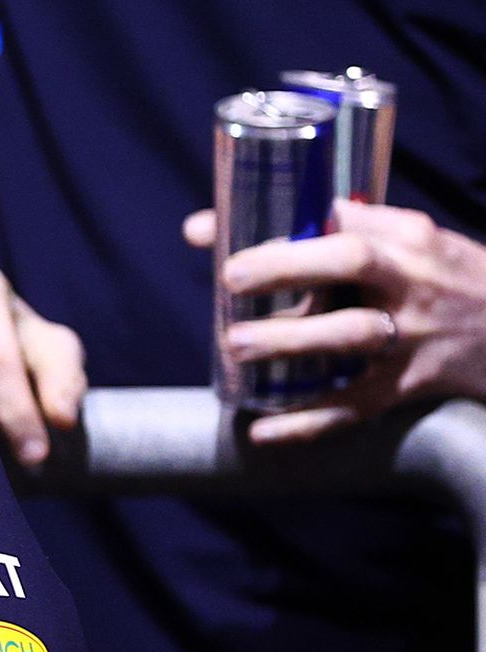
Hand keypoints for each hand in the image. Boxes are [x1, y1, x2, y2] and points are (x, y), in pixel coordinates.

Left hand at [190, 201, 485, 442]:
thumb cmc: (446, 280)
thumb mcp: (408, 244)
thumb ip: (329, 232)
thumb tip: (206, 229)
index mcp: (408, 238)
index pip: (344, 221)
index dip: (288, 223)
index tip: (222, 236)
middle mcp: (412, 281)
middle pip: (354, 263)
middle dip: (288, 267)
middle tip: (229, 280)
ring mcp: (414, 335)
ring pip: (351, 334)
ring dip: (291, 340)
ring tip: (236, 346)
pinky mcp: (412, 384)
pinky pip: (356, 404)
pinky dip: (309, 422)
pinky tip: (262, 431)